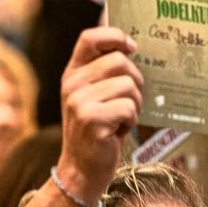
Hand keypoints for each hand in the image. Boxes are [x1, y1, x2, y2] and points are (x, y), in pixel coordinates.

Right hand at [57, 28, 143, 202]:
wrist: (82, 170)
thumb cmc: (98, 130)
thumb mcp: (95, 96)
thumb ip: (106, 72)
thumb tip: (134, 46)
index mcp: (73, 73)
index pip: (90, 38)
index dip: (115, 36)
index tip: (132, 47)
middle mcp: (72, 84)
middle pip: (120, 61)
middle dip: (135, 82)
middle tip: (128, 102)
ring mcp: (79, 102)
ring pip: (129, 85)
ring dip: (134, 105)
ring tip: (120, 120)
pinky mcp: (91, 119)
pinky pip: (129, 107)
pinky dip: (131, 121)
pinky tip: (117, 131)